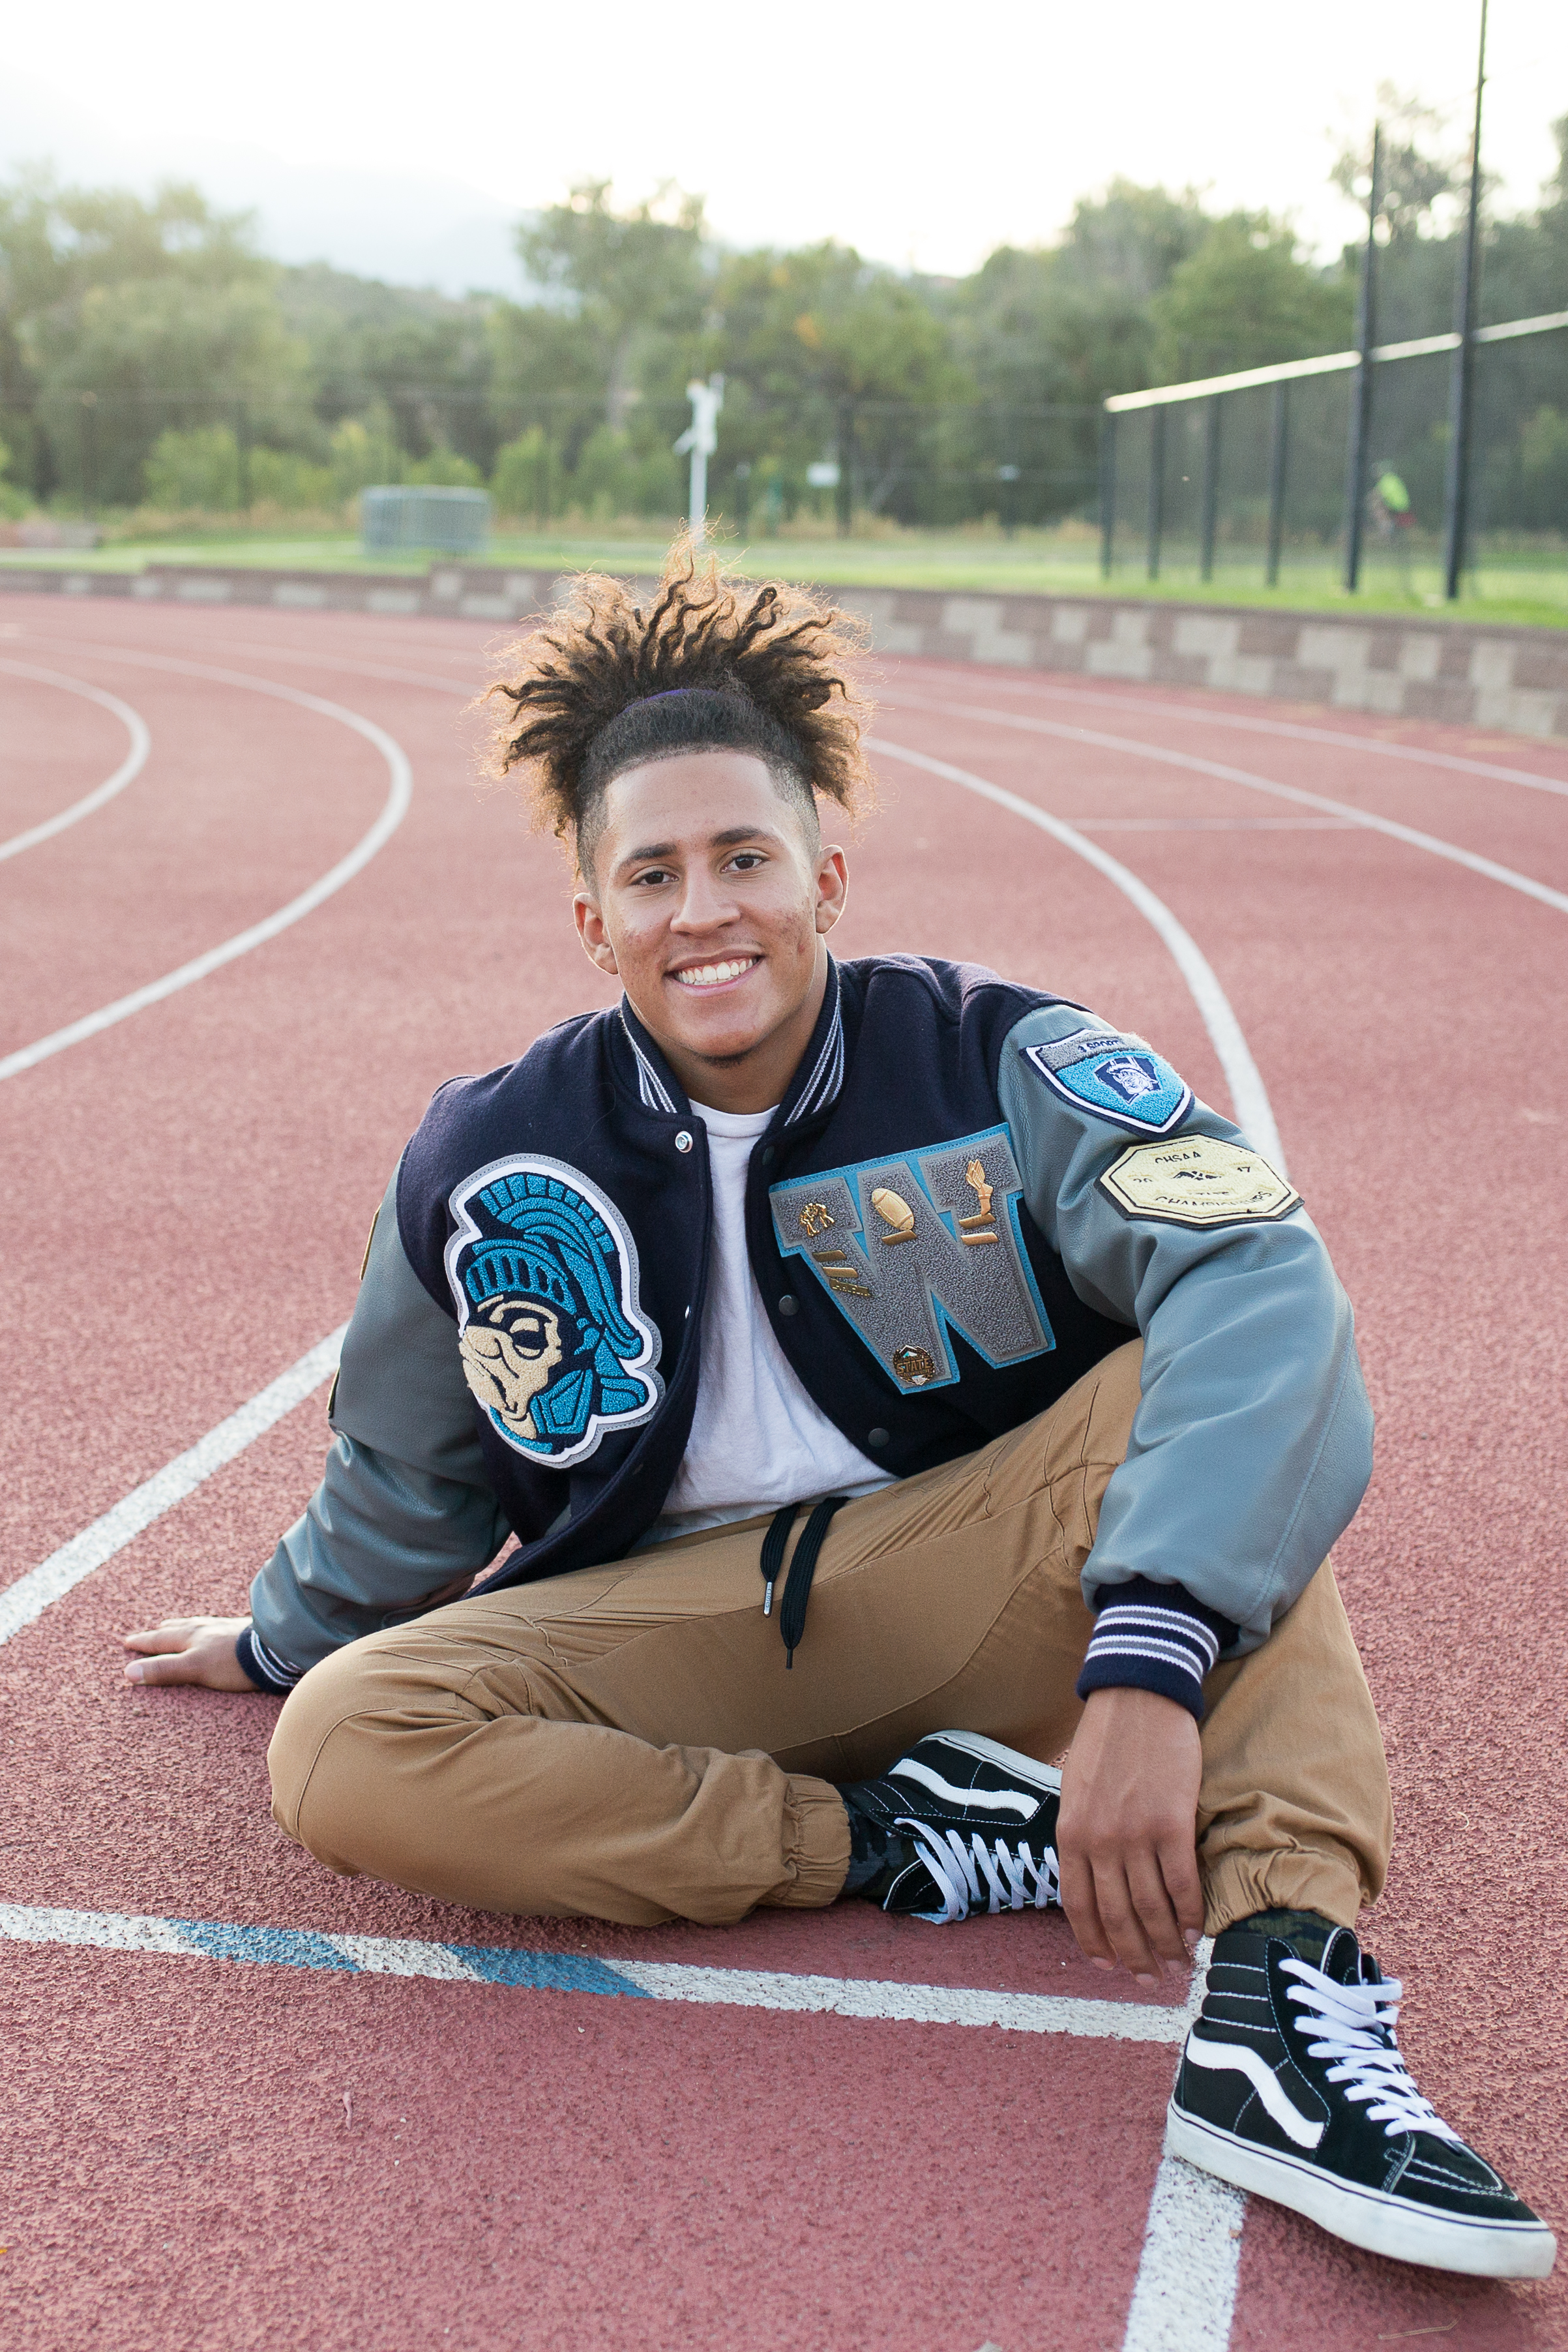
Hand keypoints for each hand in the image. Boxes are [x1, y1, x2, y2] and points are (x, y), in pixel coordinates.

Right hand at [121, 1615, 257, 1690]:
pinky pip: (215, 1628)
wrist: (274, 1650)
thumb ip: (163, 1670)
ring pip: (197, 1626)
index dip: (143, 1643)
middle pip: (178, 1629)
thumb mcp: (193, 1668)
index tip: (128, 1642)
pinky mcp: (241, 1632)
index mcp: (191, 1637)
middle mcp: (205, 1629)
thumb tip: (128, 1673)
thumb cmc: (233, 1661)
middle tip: (150, 1631)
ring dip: (182, 1627)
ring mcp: (224, 1628)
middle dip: (160, 1633)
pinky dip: (204, 1629)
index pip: (160, 1640)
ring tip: (175, 1626)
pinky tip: (212, 1630)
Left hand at [1057, 1686, 1203, 1985]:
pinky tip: (1196, 1932)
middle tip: (1150, 1981)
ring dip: (1165, 1945)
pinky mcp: (1172, 1822)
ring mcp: (1135, 1834)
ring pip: (1151, 1909)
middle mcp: (1099, 1841)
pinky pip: (1182, 1883)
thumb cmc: (1107, 1742)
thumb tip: (1094, 1880)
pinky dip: (1190, 1915)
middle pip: (1117, 1916)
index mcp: (1070, 1834)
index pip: (1078, 1905)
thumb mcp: (1076, 1791)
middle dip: (1134, 1956)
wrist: (1137, 1697)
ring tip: (1177, 1965)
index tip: (1110, 1967)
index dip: (1095, 1942)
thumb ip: (1082, 1836)